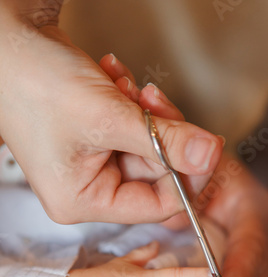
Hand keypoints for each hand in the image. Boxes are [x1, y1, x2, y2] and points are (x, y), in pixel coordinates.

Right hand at [0, 5, 222, 223]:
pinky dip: (132, 103)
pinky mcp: (96, 139)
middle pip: (156, 173)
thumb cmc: (36, 84)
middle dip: (162, 133)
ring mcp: (92, 163)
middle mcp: (88, 188)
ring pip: (148, 147)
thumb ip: (166, 141)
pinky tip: (112, 81)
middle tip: (155, 101)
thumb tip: (209, 155)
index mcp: (84, 201)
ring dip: (146, 113)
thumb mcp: (110, 117)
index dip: (187, 177)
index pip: (156, 205)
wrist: (7, 42)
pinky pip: (134, 129)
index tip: (208, 147)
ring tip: (124, 86)